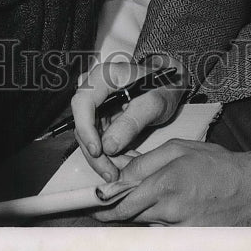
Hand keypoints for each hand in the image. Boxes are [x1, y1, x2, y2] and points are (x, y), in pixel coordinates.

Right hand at [71, 58, 186, 181]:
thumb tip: (108, 147)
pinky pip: (100, 140)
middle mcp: (95, 90)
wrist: (168, 83)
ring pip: (90, 137)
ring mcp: (97, 105)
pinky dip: (111, 155)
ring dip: (105, 158)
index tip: (98, 151)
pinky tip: (127, 162)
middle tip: (113, 173)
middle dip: (96, 153)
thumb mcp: (153, 103)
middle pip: (83, 125)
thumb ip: (132, 122)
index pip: (82, 103)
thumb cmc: (162, 86)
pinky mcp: (102, 118)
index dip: (86, 129)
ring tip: (126, 169)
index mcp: (103, 77)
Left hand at [92, 140, 250, 224]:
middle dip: (115, 212)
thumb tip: (120, 174)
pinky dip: (158, 224)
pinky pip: (164, 234)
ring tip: (146, 203)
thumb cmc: (215, 164)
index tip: (92, 204)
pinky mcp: (190, 240)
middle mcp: (170, 209)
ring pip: (146, 225)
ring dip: (138, 217)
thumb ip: (146, 162)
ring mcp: (181, 229)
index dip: (104, 204)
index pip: (123, 200)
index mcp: (165, 182)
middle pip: (130, 217)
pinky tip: (165, 213)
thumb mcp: (179, 148)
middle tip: (103, 208)